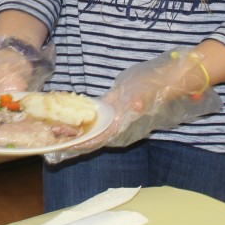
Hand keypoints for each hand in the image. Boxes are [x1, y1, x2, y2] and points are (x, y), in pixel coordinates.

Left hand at [43, 48, 221, 163]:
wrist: (174, 78)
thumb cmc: (163, 84)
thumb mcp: (154, 89)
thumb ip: (144, 98)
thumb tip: (136, 106)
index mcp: (127, 122)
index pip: (104, 137)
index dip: (85, 143)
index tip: (67, 146)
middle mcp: (120, 123)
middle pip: (93, 136)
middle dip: (73, 138)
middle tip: (51, 137)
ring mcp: (116, 116)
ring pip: (92, 128)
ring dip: (74, 130)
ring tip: (53, 129)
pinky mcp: (114, 107)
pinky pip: (95, 116)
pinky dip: (81, 118)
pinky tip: (67, 116)